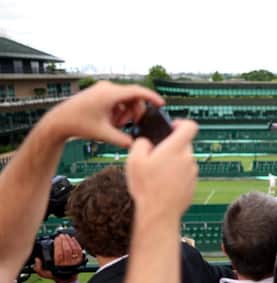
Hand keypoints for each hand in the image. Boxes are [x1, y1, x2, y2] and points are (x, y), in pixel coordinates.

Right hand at [33, 234, 82, 282]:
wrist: (67, 280)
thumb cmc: (55, 275)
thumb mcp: (44, 274)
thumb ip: (38, 267)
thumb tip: (37, 259)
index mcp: (59, 266)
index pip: (59, 253)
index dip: (58, 245)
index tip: (56, 238)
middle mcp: (67, 263)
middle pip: (67, 250)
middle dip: (64, 241)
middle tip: (61, 235)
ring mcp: (75, 261)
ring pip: (73, 249)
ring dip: (70, 241)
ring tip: (66, 236)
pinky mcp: (80, 259)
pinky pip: (79, 250)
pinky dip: (76, 244)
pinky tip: (73, 239)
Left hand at [45, 81, 164, 147]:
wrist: (59, 121)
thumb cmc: (79, 125)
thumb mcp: (104, 134)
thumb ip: (123, 140)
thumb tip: (137, 144)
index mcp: (109, 94)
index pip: (137, 92)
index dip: (152, 97)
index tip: (162, 104)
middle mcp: (107, 88)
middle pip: (133, 97)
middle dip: (135, 112)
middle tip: (130, 126)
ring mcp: (103, 89)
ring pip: (126, 99)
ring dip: (126, 112)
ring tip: (116, 125)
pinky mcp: (100, 92)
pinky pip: (118, 100)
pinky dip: (119, 110)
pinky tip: (111, 121)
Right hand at [126, 119, 197, 220]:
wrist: (159, 212)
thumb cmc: (147, 188)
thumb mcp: (134, 159)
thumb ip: (141, 143)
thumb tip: (145, 142)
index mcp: (176, 148)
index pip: (190, 126)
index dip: (180, 123)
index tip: (171, 126)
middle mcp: (188, 159)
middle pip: (184, 144)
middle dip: (171, 146)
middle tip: (156, 154)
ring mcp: (192, 173)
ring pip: (184, 160)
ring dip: (173, 162)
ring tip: (157, 173)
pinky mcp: (193, 185)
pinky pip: (185, 174)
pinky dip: (176, 175)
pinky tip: (163, 183)